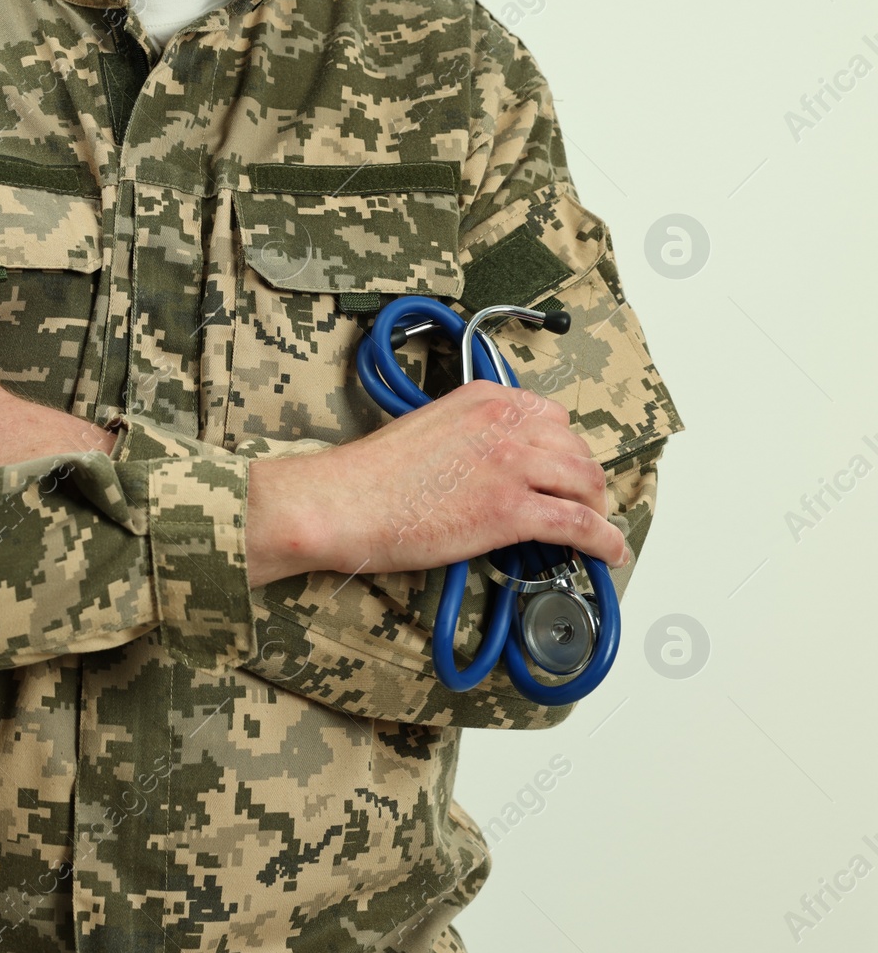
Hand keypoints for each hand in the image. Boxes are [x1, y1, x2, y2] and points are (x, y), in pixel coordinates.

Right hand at [246, 380, 628, 586]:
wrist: (343, 501)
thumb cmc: (369, 476)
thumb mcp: (428, 429)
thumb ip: (468, 437)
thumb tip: (489, 470)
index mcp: (484, 399)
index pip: (550, 417)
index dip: (561, 449)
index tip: (560, 469)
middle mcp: (506, 423)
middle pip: (575, 449)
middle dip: (582, 480)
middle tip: (578, 504)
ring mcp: (513, 466)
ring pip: (585, 484)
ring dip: (596, 509)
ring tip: (594, 530)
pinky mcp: (512, 511)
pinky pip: (579, 525)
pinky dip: (603, 540)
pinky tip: (608, 553)